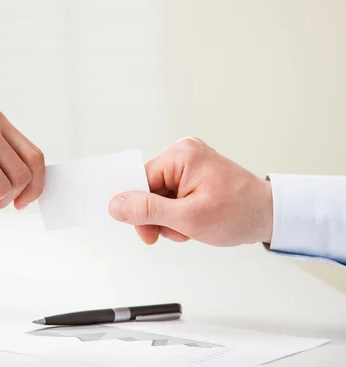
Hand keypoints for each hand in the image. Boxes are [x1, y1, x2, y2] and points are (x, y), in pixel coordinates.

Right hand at [108, 138, 272, 245]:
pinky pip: (171, 194)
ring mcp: (190, 161)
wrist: (271, 216)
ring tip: (189, 228)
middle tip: (174, 234)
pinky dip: (177, 212)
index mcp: (180, 155)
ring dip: (168, 217)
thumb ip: (148, 211)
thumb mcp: (188, 218)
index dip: (138, 208)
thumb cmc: (238, 214)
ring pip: (159, 194)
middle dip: (158, 216)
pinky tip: (192, 222)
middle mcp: (183, 152)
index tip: (146, 233)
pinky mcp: (194, 173)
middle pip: (148, 188)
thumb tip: (115, 205)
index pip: (140, 180)